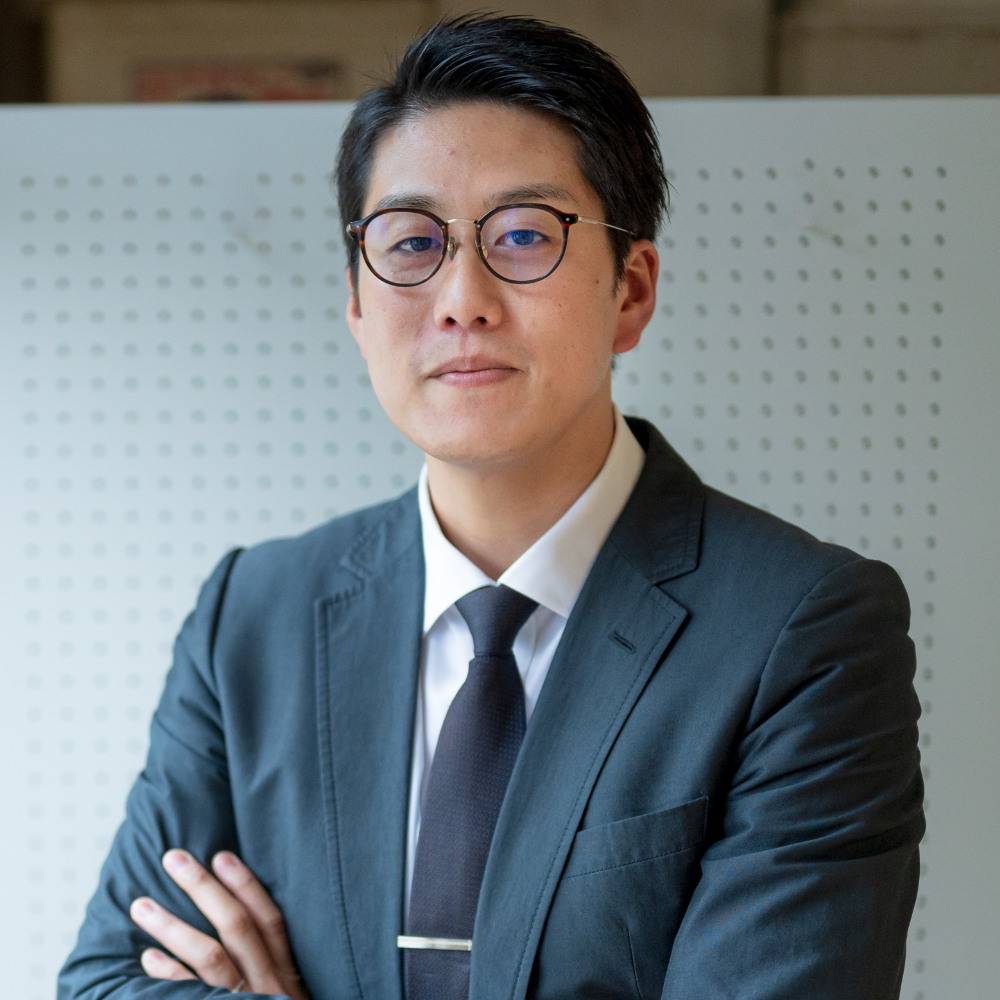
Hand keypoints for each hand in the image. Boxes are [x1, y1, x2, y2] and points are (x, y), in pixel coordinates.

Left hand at [130, 849, 309, 997]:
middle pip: (237, 928)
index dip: (247, 886)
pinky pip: (192, 999)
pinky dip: (170, 977)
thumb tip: (237, 921)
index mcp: (287, 976)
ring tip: (141, 906)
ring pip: (210, 959)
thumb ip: (271, 969)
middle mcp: (269, 989)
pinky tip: (147, 959)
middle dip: (204, 889)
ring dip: (173, 928)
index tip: (221, 855)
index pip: (270, 921)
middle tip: (173, 859)